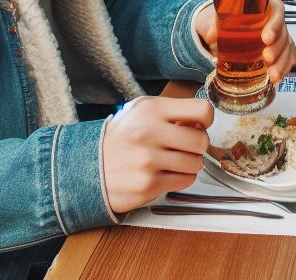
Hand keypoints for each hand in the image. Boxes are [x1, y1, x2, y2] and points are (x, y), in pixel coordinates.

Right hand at [101, 96, 212, 213]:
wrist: (89, 167)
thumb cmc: (123, 137)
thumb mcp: (142, 111)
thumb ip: (172, 111)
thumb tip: (203, 121)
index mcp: (152, 109)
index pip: (202, 110)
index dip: (206, 119)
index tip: (200, 124)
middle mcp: (150, 133)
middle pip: (202, 140)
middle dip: (198, 144)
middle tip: (186, 146)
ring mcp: (148, 161)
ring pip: (196, 163)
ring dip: (190, 163)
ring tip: (174, 160)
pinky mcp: (148, 185)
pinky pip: (185, 181)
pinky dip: (181, 178)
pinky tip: (166, 172)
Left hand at [195, 0, 292, 81]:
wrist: (224, 25)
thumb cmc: (225, 17)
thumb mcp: (218, 16)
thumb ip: (214, 23)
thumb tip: (212, 36)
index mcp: (265, 5)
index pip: (277, 10)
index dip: (274, 25)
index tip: (265, 38)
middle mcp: (275, 19)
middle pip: (283, 31)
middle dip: (277, 47)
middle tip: (267, 58)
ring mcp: (279, 34)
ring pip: (287, 46)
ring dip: (282, 62)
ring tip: (272, 76)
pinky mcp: (279, 48)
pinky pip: (287, 57)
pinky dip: (283, 68)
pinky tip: (276, 78)